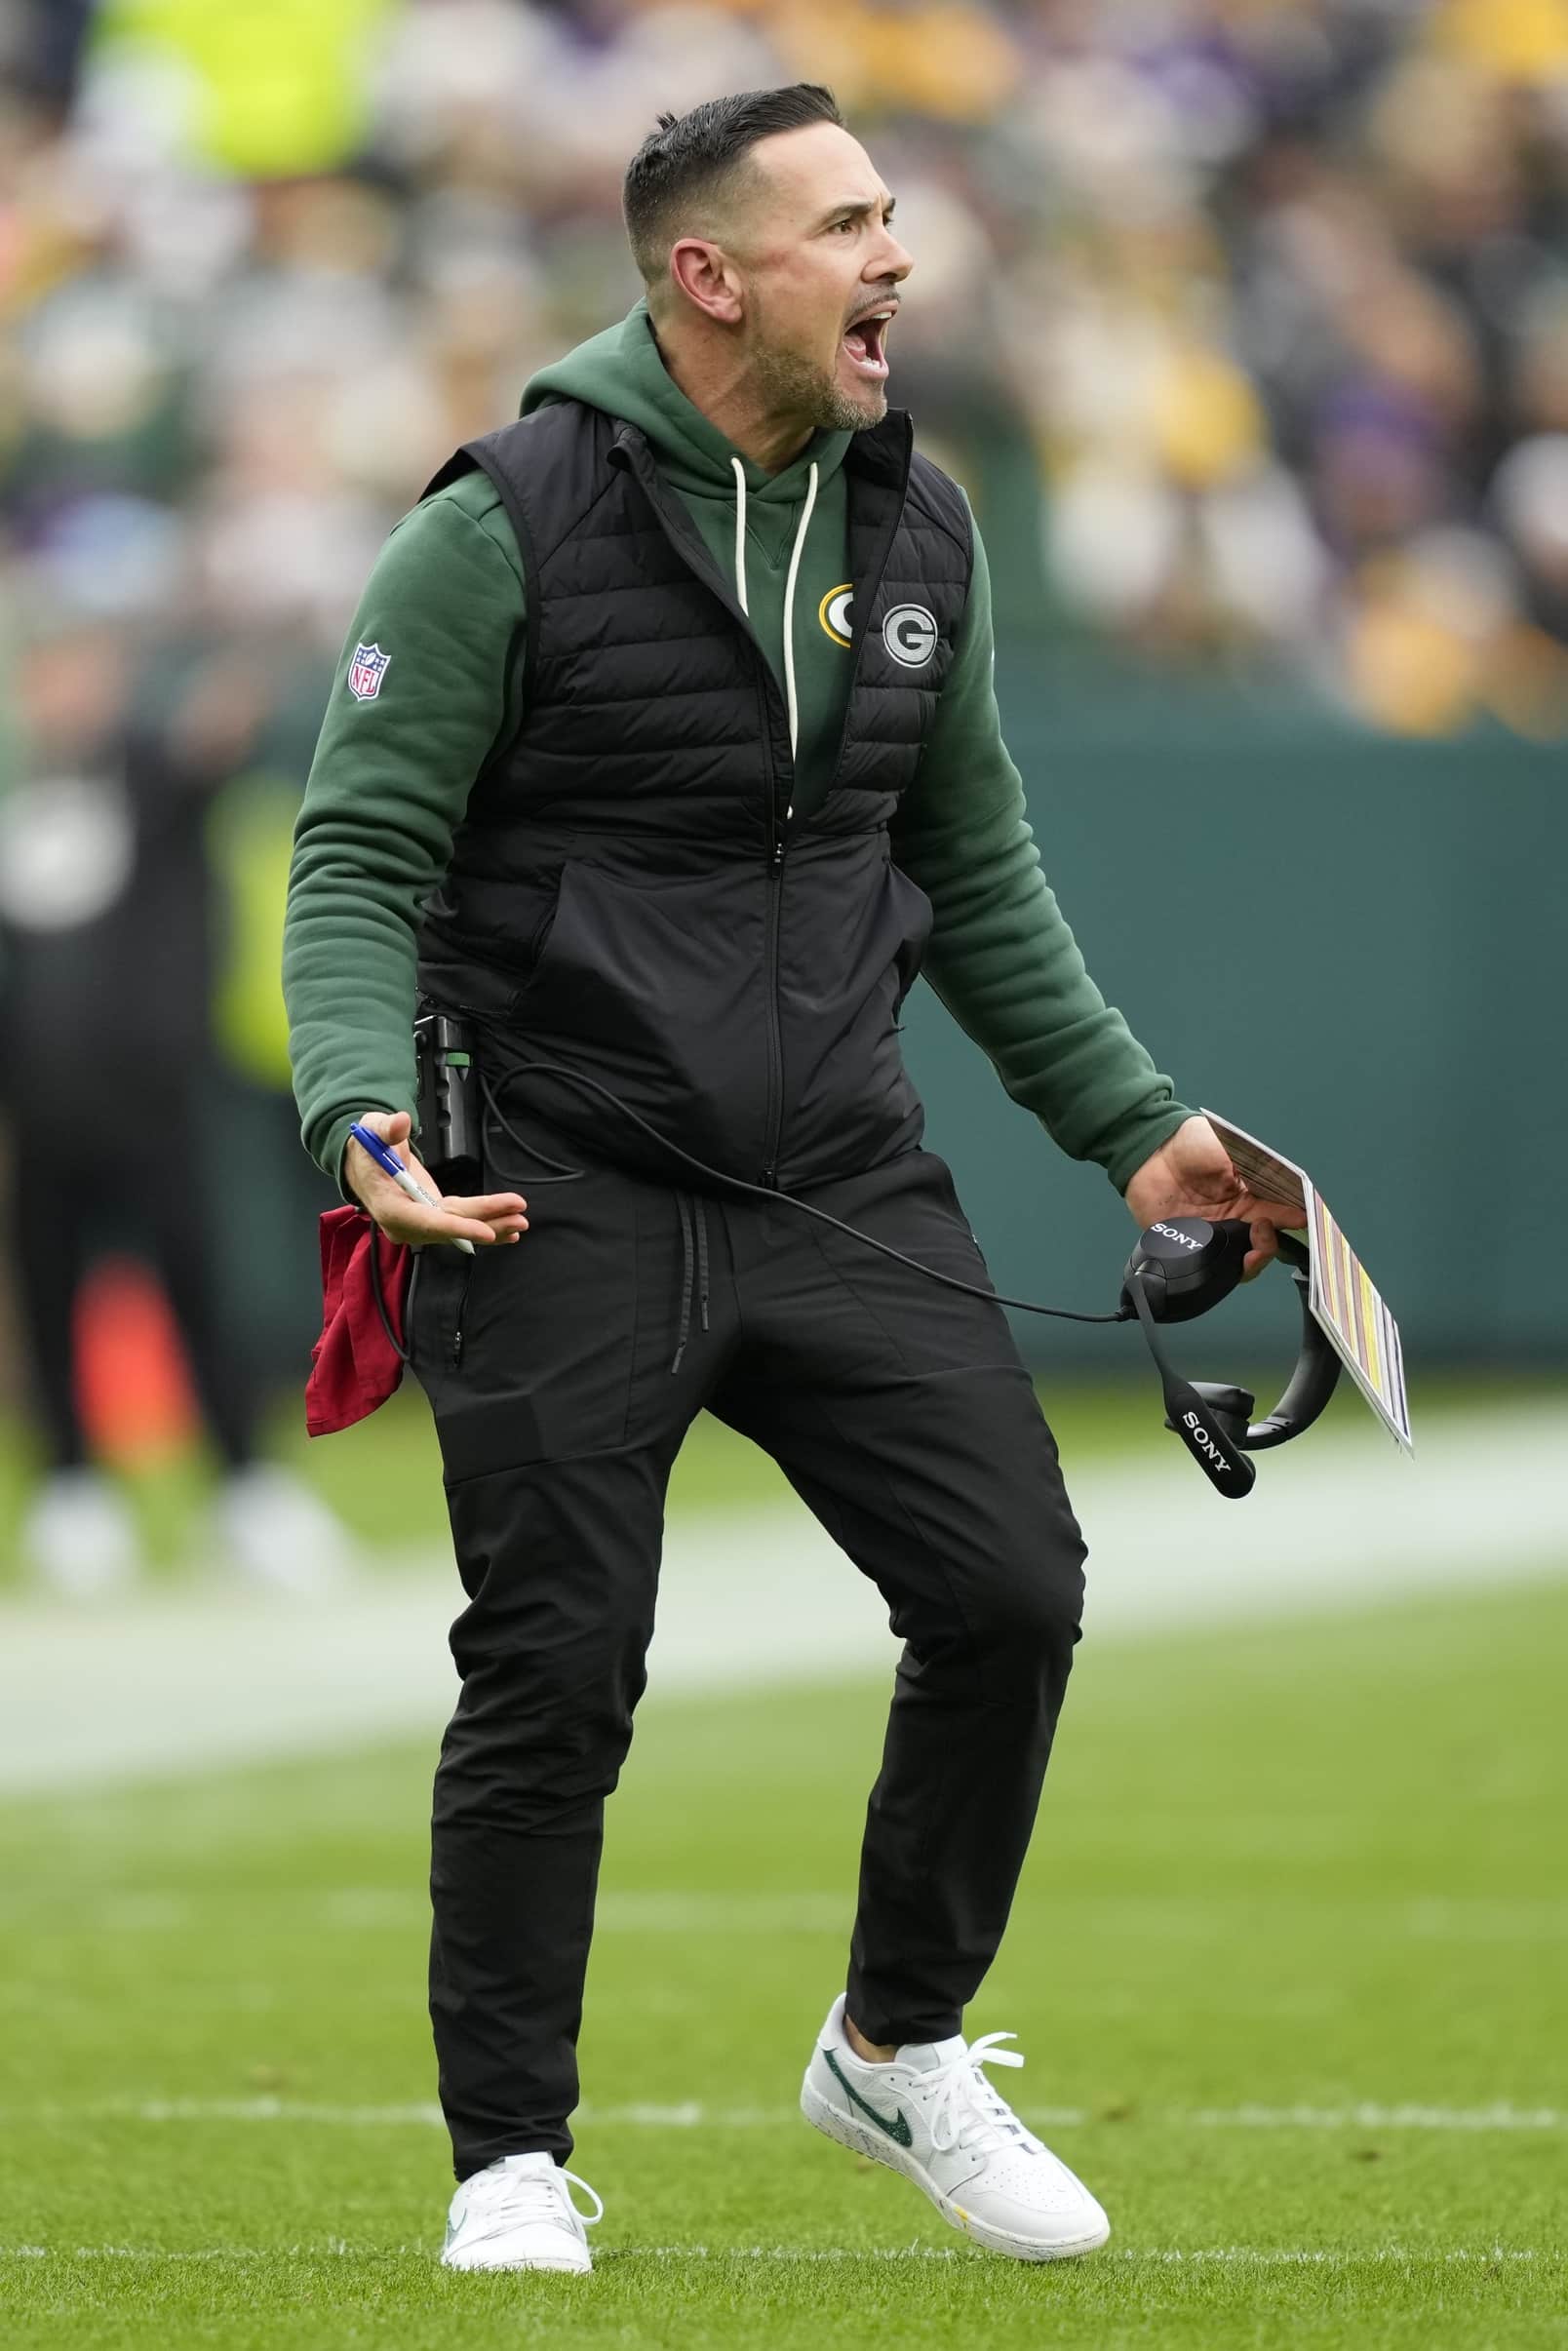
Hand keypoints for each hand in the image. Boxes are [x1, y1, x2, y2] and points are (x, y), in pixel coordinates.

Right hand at [344, 1110, 527, 1250]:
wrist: (361, 1162)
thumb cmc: (366, 1147)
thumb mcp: (373, 1130)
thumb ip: (388, 1129)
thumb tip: (402, 1122)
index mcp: (389, 1206)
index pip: (426, 1221)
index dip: (456, 1228)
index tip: (484, 1231)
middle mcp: (404, 1223)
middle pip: (450, 1226)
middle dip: (485, 1222)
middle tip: (519, 1217)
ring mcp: (418, 1225)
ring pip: (458, 1228)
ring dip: (491, 1227)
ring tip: (520, 1224)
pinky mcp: (429, 1219)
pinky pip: (458, 1225)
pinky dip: (482, 1227)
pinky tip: (506, 1233)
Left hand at [1124, 1115, 1304, 1279]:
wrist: (1150, 1151)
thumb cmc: (1191, 1143)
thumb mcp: (1229, 1150)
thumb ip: (1254, 1170)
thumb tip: (1283, 1185)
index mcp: (1249, 1195)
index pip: (1278, 1213)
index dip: (1292, 1219)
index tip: (1302, 1219)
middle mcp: (1235, 1218)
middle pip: (1263, 1244)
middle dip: (1270, 1244)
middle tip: (1265, 1229)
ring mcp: (1213, 1234)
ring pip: (1241, 1261)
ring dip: (1253, 1259)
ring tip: (1252, 1249)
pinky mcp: (1189, 1244)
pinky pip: (1209, 1264)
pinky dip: (1222, 1267)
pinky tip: (1227, 1258)